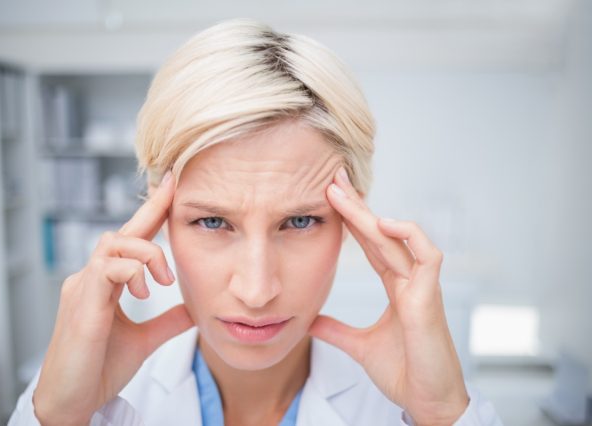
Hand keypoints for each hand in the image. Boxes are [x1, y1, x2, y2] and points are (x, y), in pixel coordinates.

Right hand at [33, 171, 193, 425]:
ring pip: (112, 243)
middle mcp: (90, 278)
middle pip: (120, 232)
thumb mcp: (145, 339)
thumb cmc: (100, 368)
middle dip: (150, 211)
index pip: (130, 240)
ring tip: (164, 280)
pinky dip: (131, 272)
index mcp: (105, 284)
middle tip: (175, 192)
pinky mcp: (81, 303)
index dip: (151, 212)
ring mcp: (82, 288)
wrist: (73, 400)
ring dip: (146, 253)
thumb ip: (168, 321)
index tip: (172, 187)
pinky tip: (144, 291)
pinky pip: (105, 269)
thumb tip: (195, 308)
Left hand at [309, 166, 468, 425]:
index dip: (353, 220)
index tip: (331, 198)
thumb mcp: (359, 346)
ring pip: (397, 238)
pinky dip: (409, 236)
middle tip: (332, 179)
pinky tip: (384, 223)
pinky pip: (427, 256)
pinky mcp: (430, 298)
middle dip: (357, 205)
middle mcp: (410, 280)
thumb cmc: (404, 373)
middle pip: (381, 233)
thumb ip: (336, 330)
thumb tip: (309, 320)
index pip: (372, 243)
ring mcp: (422, 286)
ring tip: (344, 194)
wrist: (426, 402)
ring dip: (371, 215)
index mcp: (396, 286)